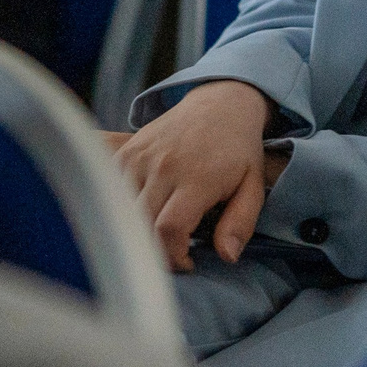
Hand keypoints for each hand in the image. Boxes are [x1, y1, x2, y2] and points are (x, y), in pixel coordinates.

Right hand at [114, 80, 273, 271]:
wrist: (219, 104)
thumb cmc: (238, 151)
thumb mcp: (252, 187)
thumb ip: (241, 223)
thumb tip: (226, 256)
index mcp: (197, 178)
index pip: (169, 230)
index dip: (173, 257)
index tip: (187, 262)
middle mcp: (165, 166)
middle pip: (143, 225)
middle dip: (156, 250)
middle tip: (174, 252)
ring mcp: (141, 157)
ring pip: (125, 211)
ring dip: (139, 229)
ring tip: (160, 233)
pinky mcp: (128, 151)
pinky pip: (113, 189)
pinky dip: (123, 208)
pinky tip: (144, 211)